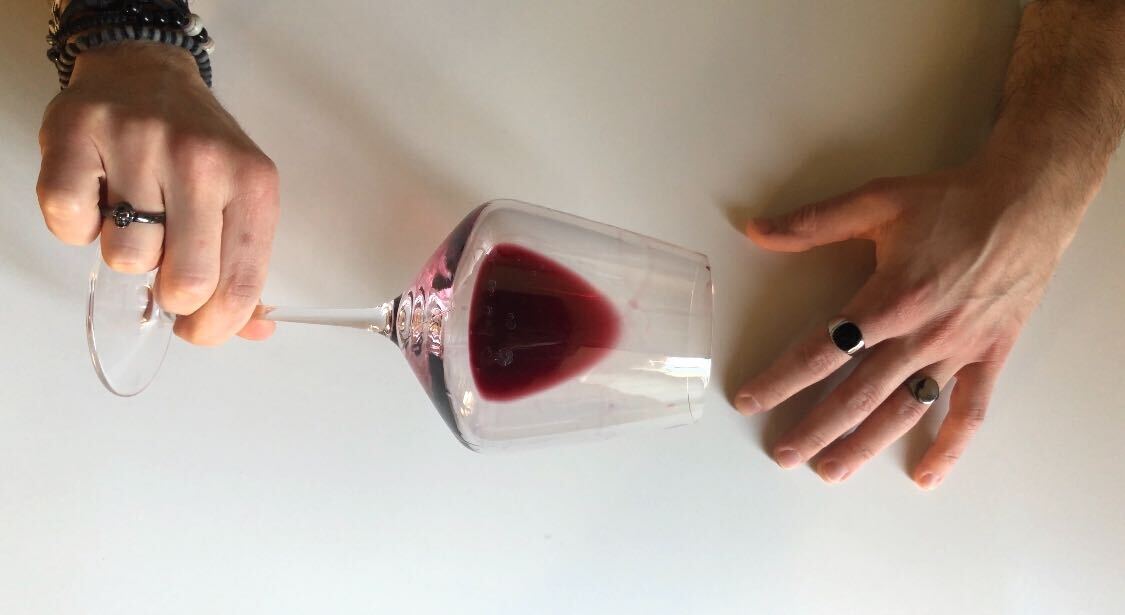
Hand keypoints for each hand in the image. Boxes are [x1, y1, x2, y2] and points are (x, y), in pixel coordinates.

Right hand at [36, 43, 277, 343]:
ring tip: (136, 216)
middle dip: (173, 297)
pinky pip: (68, 222)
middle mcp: (201, 160)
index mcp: (252, 183)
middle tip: (166, 277)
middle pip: (188, 281)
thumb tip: (252, 330)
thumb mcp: (241, 197)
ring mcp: (138, 142)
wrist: (146, 71)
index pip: (241, 283)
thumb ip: (246, 266)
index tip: (199, 331)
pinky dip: (76, 226)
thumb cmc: (196, 147)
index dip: (216, 327)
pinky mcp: (77, 134)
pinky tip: (98, 197)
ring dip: (126, 252)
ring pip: (126, 256)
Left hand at [733, 155, 1087, 488]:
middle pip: (858, 394)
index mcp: (890, 297)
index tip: (750, 400)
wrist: (1028, 202)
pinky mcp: (989, 356)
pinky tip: (926, 475)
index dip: (783, 379)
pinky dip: (950, 446)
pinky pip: (970, 410)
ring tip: (832, 471)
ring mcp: (957, 350)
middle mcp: (922, 333)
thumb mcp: (876, 200)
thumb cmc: (951, 201)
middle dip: (817, 428)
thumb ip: (814, 222)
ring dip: (866, 444)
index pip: (823, 349)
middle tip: (785, 455)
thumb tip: (758, 231)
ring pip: (905, 409)